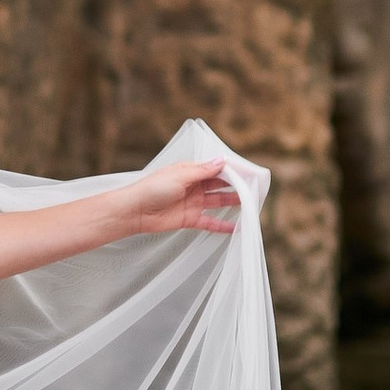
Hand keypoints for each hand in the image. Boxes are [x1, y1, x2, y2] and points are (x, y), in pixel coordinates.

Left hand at [120, 156, 241, 240]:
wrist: (135, 211)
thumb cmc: (152, 189)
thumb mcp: (179, 176)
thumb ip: (203, 171)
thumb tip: (222, 161)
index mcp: (190, 171)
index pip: (216, 170)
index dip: (232, 171)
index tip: (248, 173)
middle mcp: (193, 186)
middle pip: (219, 185)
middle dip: (236, 186)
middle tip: (254, 188)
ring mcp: (193, 203)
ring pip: (218, 201)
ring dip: (233, 203)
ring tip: (251, 205)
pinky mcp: (190, 219)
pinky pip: (210, 222)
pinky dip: (222, 225)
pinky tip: (236, 228)